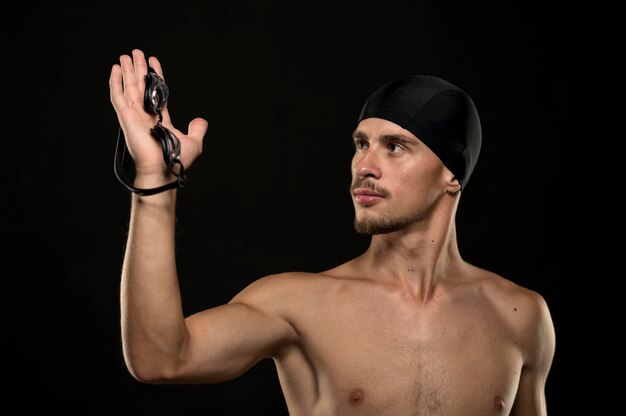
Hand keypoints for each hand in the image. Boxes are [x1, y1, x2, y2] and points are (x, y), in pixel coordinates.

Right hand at [109, 49, 207, 181]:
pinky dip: (116, 82)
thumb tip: (201, 121)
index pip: (156, 92)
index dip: (155, 76)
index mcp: (159, 119)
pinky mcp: (126, 117)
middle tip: (137, 52)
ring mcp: (134, 115)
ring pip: (129, 87)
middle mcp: (145, 115)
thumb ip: (197, 130)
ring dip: (128, 70)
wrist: (162, 170)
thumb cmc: (175, 161)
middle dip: (139, 68)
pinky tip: (116, 69)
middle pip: (140, 86)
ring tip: (126, 55)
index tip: (154, 61)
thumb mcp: (194, 142)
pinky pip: (118, 96)